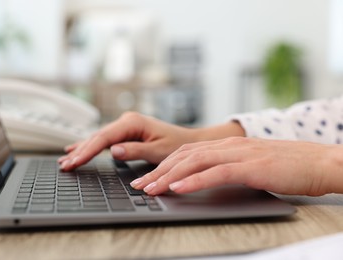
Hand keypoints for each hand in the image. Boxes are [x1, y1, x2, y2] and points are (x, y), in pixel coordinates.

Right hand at [58, 112, 223, 170]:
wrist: (187, 141)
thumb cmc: (176, 145)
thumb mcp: (157, 151)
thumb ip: (135, 150)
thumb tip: (113, 151)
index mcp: (132, 122)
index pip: (103, 138)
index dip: (87, 151)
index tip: (75, 161)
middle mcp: (126, 121)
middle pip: (97, 137)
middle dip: (80, 152)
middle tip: (65, 166)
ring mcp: (124, 125)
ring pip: (98, 138)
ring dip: (82, 149)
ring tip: (65, 160)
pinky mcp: (125, 132)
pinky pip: (103, 140)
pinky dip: (90, 146)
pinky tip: (77, 149)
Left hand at [131, 137, 341, 195]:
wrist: (319, 161)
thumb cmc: (286, 166)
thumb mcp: (250, 163)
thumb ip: (228, 166)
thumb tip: (207, 178)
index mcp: (227, 144)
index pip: (187, 152)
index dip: (164, 165)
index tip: (148, 178)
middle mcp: (229, 145)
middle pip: (184, 155)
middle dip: (159, 171)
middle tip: (140, 185)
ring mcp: (239, 154)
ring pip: (195, 162)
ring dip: (170, 176)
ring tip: (151, 189)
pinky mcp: (251, 166)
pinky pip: (216, 172)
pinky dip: (195, 180)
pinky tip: (179, 188)